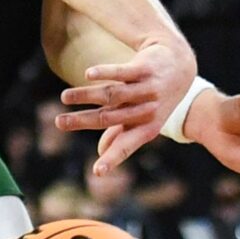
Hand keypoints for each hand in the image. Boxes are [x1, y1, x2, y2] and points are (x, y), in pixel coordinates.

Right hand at [56, 39, 196, 174]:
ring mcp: (147, 89)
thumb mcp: (142, 119)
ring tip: (64, 97)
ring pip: (112, 94)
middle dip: (82, 121)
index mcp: (146, 128)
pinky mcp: (144, 69)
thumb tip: (102, 152)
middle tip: (59, 123)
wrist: (180, 66)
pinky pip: (122, 72)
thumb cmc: (154, 98)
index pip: (126, 145)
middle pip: (109, 117)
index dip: (112, 159)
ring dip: (86, 95)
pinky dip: (105, 73)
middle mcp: (147, 110)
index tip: (97, 172)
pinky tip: (88, 75)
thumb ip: (121, 134)